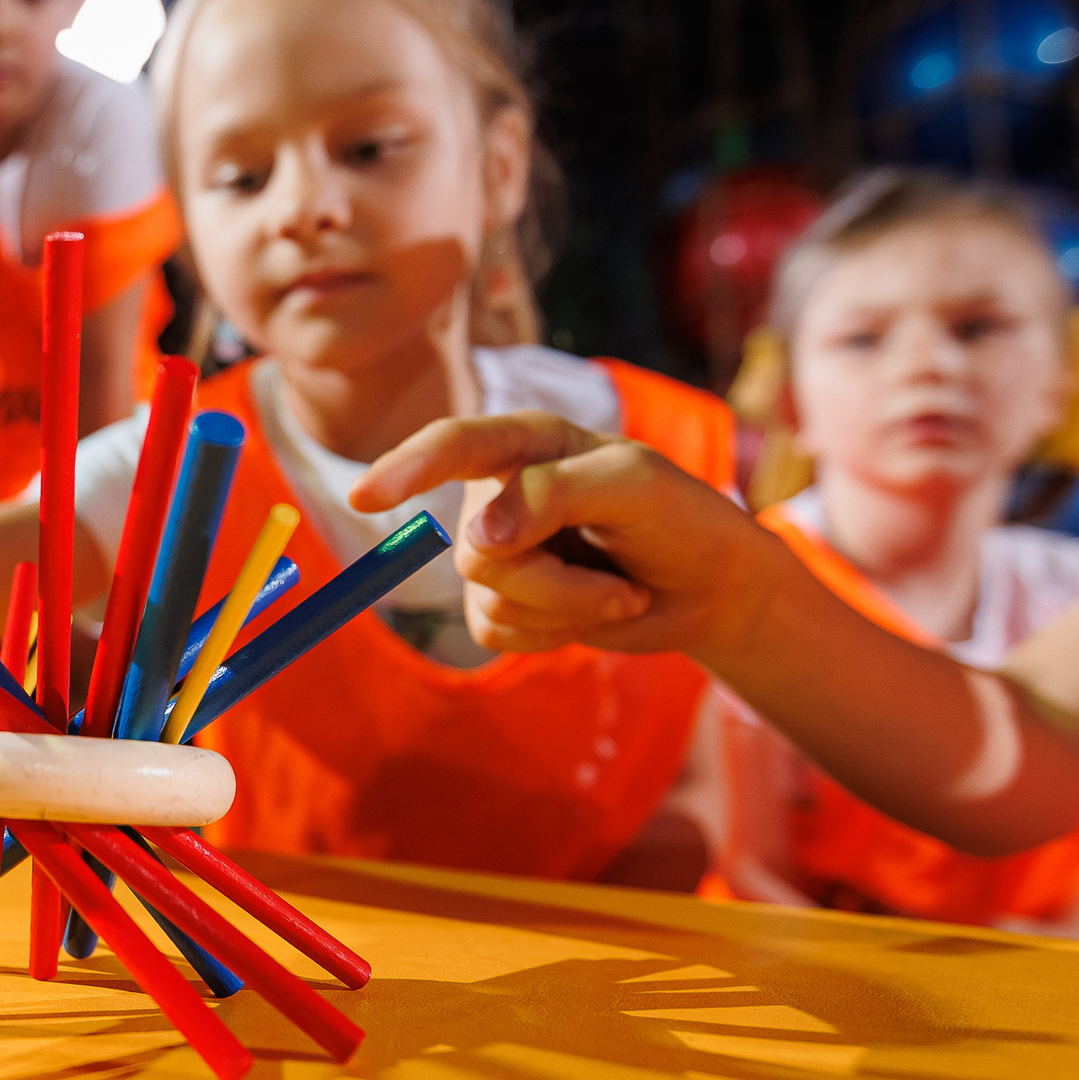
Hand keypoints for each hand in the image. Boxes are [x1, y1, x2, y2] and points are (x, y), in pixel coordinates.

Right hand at [347, 411, 788, 660]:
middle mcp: (499, 493)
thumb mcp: (632, 487)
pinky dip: (552, 636)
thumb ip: (552, 494)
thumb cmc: (682, 520)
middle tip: (620, 578)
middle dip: (553, 582)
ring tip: (617, 593)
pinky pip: (493, 634)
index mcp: (527, 443)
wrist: (714, 589)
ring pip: (487, 598)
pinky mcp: (507, 603)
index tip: (364, 496)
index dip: (405, 467)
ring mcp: (499, 551)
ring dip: (565, 610)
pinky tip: (593, 614)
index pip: (452, 446)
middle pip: (476, 551)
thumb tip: (477, 537)